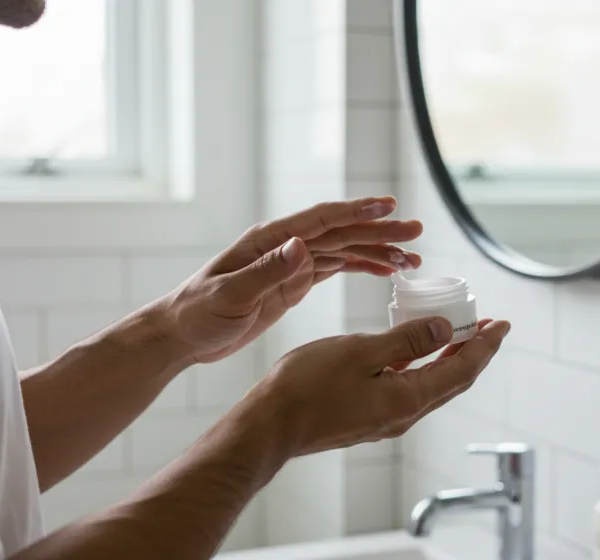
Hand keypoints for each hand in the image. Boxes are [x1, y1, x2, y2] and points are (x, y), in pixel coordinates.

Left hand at [156, 197, 421, 362]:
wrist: (183, 334)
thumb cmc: (198, 312)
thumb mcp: (230, 295)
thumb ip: (267, 271)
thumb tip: (302, 244)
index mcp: (270, 240)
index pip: (321, 219)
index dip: (356, 212)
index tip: (389, 207)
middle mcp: (285, 245)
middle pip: (342, 232)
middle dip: (381, 231)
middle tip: (416, 233)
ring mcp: (292, 262)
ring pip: (345, 250)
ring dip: (378, 252)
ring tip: (412, 258)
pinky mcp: (295, 282)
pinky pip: (337, 268)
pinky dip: (363, 267)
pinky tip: (385, 271)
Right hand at [249, 317, 510, 456]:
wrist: (270, 425)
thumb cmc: (308, 387)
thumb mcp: (362, 352)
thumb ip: (407, 340)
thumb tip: (444, 328)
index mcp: (408, 398)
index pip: (462, 369)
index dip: (485, 345)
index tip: (502, 324)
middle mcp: (404, 414)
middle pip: (453, 380)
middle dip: (474, 352)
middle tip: (488, 326)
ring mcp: (387, 418)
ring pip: (433, 385)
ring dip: (450, 358)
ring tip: (458, 333)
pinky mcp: (371, 417)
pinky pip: (410, 388)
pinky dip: (423, 366)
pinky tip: (414, 351)